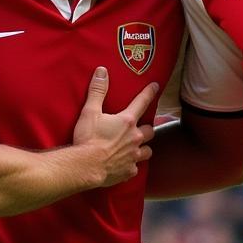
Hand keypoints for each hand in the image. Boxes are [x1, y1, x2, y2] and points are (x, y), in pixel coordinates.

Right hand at [72, 67, 157, 186]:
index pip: (142, 102)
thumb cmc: (88, 139)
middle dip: (147, 129)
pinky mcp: (129, 171)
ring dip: (144, 148)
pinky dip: (132, 166)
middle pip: (150, 131)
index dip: (149, 93)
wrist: (85, 166)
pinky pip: (135, 167)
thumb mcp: (90, 112)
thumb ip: (97, 91)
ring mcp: (133, 156)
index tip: (156, 86)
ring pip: (148, 151)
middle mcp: (135, 138)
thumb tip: (102, 71)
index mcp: (127, 122)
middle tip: (140, 128)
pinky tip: (126, 165)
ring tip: (137, 148)